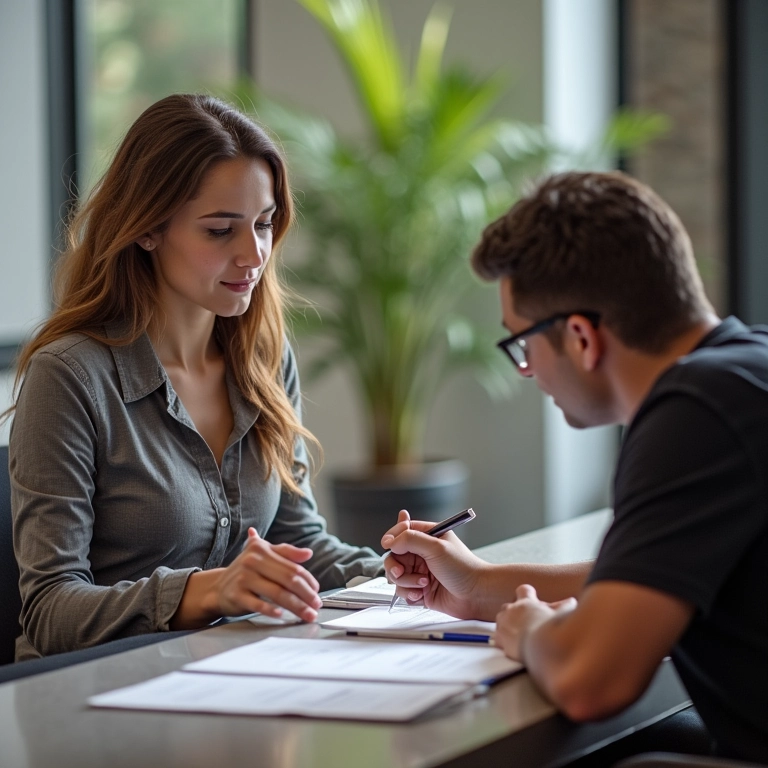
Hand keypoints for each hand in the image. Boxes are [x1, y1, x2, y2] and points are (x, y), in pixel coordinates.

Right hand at [173, 528, 322, 627]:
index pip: (291, 566)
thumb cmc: (246, 571)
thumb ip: (286, 553)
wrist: (216, 588)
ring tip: (307, 614)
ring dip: (296, 606)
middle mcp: (252, 561)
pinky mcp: (236, 595)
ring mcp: (243, 578)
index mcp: (261, 549)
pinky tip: (281, 614)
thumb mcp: (264, 555)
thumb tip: (308, 553)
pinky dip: (270, 609)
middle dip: (306, 594)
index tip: (316, 591)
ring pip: (277, 593)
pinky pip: (257, 603)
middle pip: (288, 579)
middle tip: (316, 605)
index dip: (308, 580)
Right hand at [381, 509, 489, 618]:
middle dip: (395, 566)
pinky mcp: (420, 590)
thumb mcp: (436, 547)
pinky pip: (403, 592)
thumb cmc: (464, 568)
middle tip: (400, 572)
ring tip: (422, 584)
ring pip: (396, 576)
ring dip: (406, 582)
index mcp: (428, 537)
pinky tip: (422, 594)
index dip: (392, 537)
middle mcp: (422, 554)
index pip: (402, 531)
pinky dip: (409, 594)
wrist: (476, 595)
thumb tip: (392, 541)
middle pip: (394, 556)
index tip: (388, 544)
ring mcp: (420, 573)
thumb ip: (411, 540)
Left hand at [494, 584, 576, 660]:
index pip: (523, 589)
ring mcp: (504, 623)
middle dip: (514, 611)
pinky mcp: (500, 637)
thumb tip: (572, 602)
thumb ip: (565, 606)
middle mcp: (513, 610)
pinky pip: (497, 636)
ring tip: (516, 631)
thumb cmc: (551, 629)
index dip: (527, 593)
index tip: (531, 597)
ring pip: (500, 618)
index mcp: (527, 602)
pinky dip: (502, 639)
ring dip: (506, 623)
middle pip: (508, 605)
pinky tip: (509, 644)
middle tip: (523, 619)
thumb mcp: (562, 614)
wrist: (539, 646)